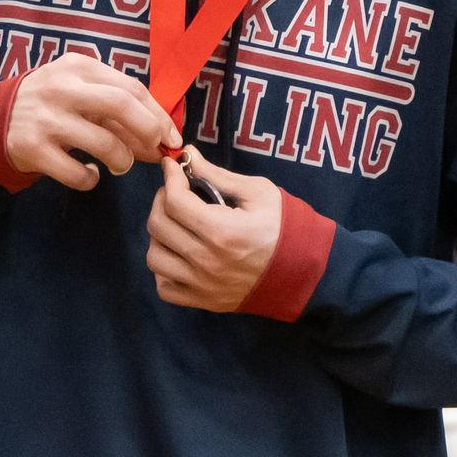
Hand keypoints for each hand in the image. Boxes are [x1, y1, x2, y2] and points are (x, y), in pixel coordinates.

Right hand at [0, 53, 170, 189]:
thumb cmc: (53, 103)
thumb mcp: (81, 91)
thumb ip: (117, 109)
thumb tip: (161, 138)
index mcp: (79, 67)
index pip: (131, 87)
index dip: (158, 115)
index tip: (171, 137)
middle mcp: (62, 88)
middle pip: (121, 105)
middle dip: (148, 131)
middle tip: (155, 151)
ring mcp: (46, 119)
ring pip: (104, 143)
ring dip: (123, 160)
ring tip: (119, 164)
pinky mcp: (33, 150)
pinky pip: (78, 174)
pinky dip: (92, 179)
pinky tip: (90, 174)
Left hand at [145, 155, 285, 311]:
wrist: (302, 271)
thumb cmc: (282, 227)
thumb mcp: (257, 192)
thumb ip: (217, 174)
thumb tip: (186, 155)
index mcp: (223, 231)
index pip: (174, 201)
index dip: (170, 178)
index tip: (174, 168)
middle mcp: (208, 261)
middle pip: (158, 226)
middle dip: (162, 200)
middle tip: (177, 192)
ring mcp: (203, 285)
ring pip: (154, 257)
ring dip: (160, 235)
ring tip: (177, 224)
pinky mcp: (203, 301)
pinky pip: (164, 287)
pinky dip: (164, 269)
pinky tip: (180, 253)